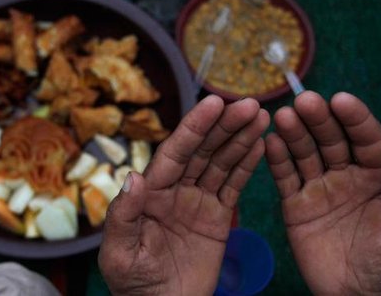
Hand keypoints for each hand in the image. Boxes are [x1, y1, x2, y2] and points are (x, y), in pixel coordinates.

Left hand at [99, 95, 269, 294]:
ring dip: (240, 139)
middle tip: (250, 104)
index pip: (175, 153)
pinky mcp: (217, 216)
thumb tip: (133, 177)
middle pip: (202, 151)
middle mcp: (174, 190)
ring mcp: (197, 201)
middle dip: (224, 126)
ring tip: (261, 116)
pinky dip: (247, 165)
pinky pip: (233, 185)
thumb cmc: (134, 285)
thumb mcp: (119, 255)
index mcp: (150, 194)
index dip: (195, 127)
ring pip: (221, 163)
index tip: (215, 103)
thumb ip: (123, 216)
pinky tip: (261, 145)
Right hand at [265, 91, 380, 294]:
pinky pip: (285, 177)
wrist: (354, 294)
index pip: (366, 139)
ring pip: (304, 153)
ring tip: (283, 116)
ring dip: (294, 133)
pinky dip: (276, 160)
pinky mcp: (294, 202)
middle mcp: (344, 174)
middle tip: (305, 102)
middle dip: (319, 120)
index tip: (341, 100)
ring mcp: (317, 186)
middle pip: (330, 140)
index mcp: (375, 175)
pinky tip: (270, 142)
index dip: (355, 118)